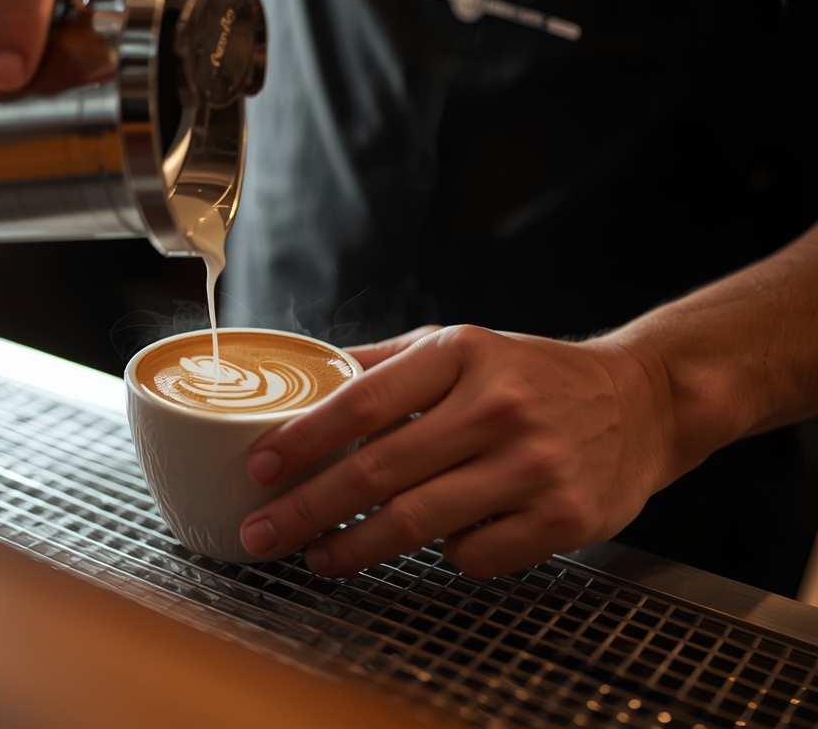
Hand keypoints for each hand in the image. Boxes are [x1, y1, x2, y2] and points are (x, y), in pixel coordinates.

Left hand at [238, 324, 686, 578]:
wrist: (642, 402)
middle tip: (263, 532)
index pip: (364, 401)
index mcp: (464, 355)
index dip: (304, 440)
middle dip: (307, 509)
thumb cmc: (535, 376)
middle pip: (379, 471)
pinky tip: (434, 546)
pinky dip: (445, 557)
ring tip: (317, 556)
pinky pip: (475, 556)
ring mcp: (534, 466)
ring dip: (354, 548)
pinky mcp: (564, 518)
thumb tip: (307, 375)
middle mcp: (498, 407)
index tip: (261, 467)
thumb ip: (387, 363)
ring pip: (418, 523)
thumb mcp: (462, 346)